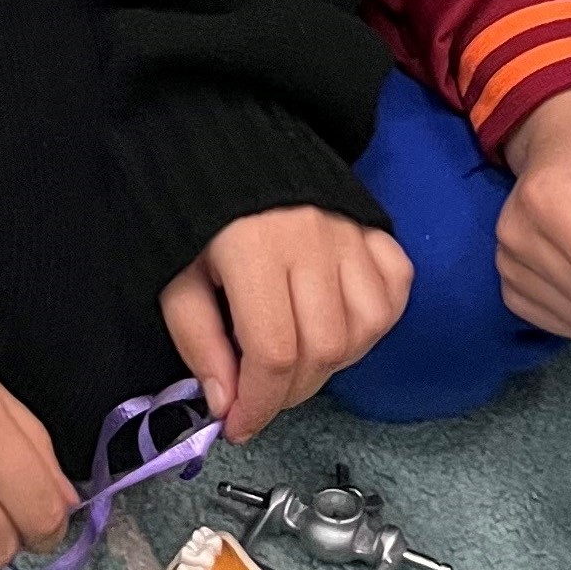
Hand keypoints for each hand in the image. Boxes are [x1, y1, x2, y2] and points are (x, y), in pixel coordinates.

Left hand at [160, 207, 413, 442]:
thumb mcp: (176, 277)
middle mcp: (312, 242)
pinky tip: (338, 325)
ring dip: (332, 363)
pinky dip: (373, 323)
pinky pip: (394, 292)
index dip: (259, 404)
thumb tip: (227, 403)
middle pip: (322, 350)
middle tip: (260, 396)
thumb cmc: (198, 215)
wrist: (233, 143)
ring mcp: (350, 233)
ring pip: (364, 328)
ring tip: (295, 360)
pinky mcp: (374, 229)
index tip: (239, 426)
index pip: (274, 353)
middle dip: (289, 392)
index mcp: (255, 251)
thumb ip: (198, 341)